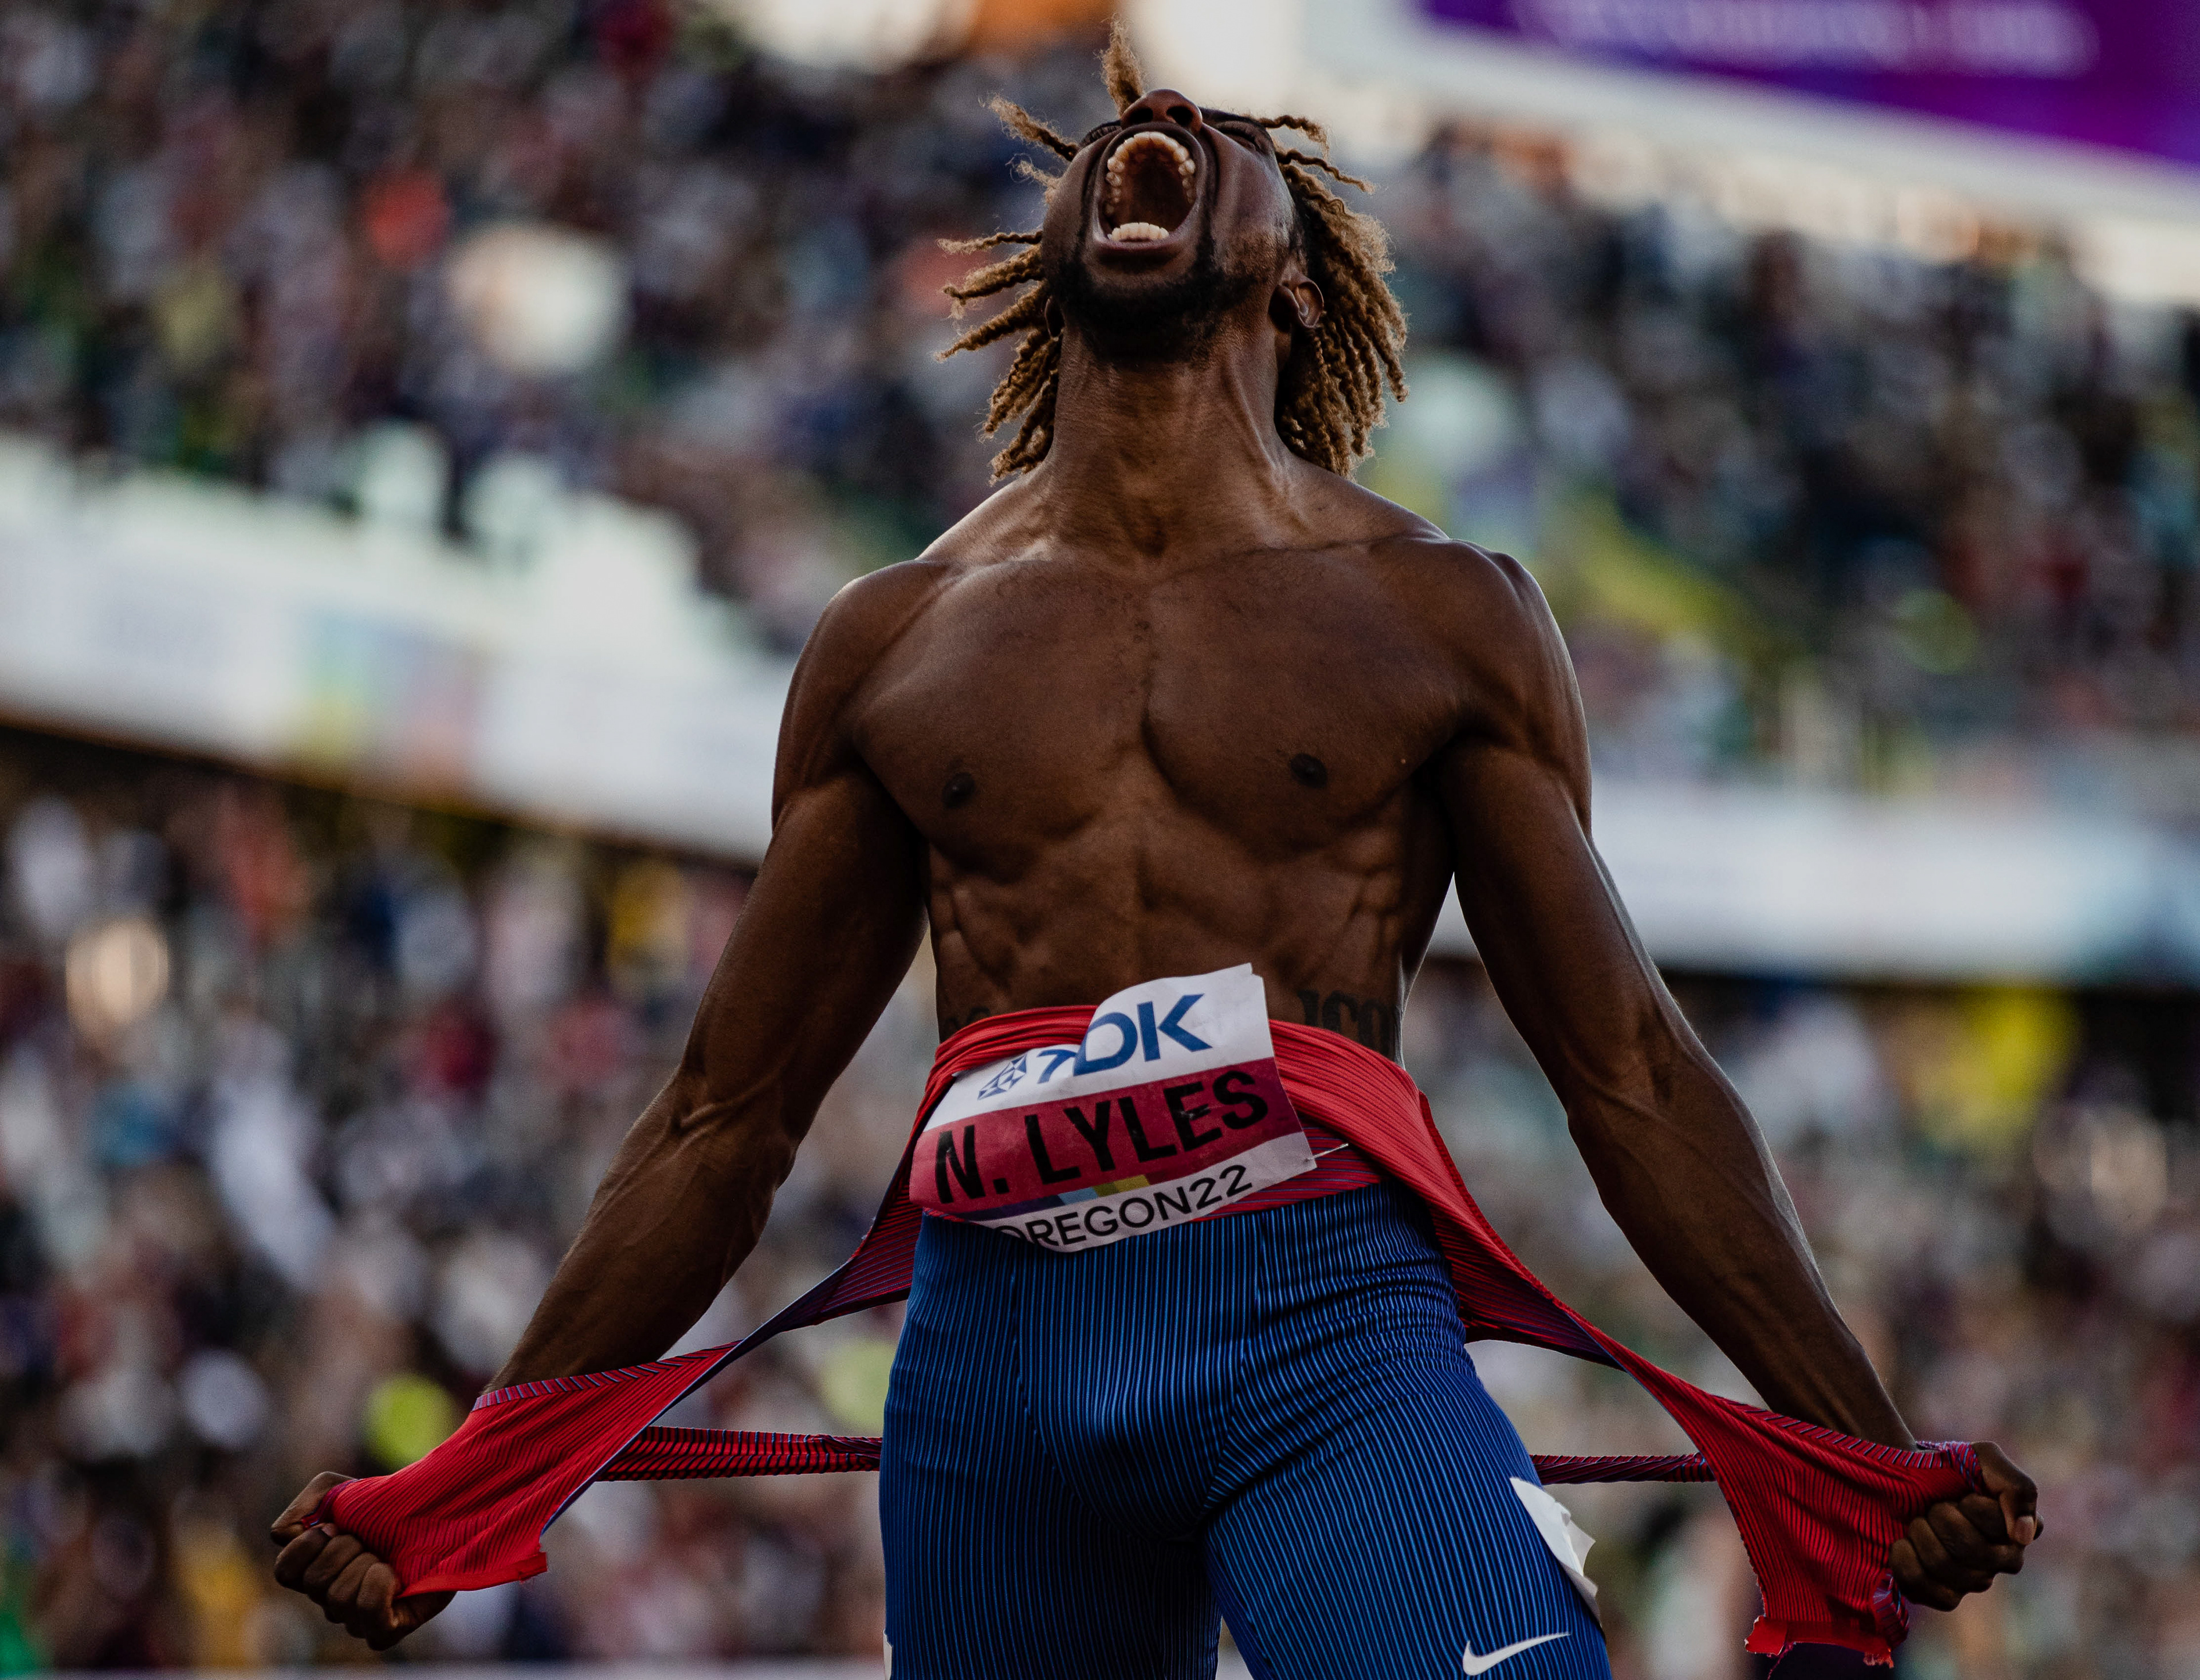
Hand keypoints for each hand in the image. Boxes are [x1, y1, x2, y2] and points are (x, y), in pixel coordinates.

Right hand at [270, 1472, 453, 1649]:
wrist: (443, 1518)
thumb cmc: (389, 1508)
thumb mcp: (341, 1490)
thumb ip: (306, 1504)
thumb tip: (284, 1535)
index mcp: (316, 1570)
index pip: (285, 1571)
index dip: (306, 1546)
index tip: (334, 1524)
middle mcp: (330, 1600)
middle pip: (314, 1582)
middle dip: (345, 1548)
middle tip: (369, 1539)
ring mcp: (355, 1620)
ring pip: (339, 1598)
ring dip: (367, 1564)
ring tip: (386, 1556)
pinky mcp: (384, 1631)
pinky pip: (369, 1616)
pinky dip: (380, 1587)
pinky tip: (394, 1575)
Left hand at [1889, 1441, 2040, 1610]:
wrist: (1899, 1476)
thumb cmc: (1948, 1467)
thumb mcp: (1985, 1458)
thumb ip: (2017, 1487)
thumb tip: (2023, 1535)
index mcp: (2017, 1531)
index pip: (2000, 1527)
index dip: (1971, 1505)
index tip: (1962, 1493)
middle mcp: (2002, 1561)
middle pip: (1972, 1550)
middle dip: (1941, 1516)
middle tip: (1933, 1506)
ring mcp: (1972, 1581)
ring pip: (1946, 1567)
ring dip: (1920, 1533)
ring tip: (1917, 1522)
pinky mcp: (1941, 1593)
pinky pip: (1926, 1590)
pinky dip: (1905, 1561)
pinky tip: (1902, 1543)